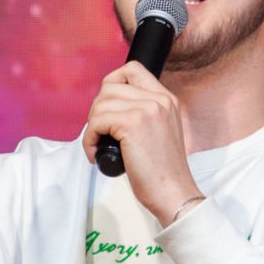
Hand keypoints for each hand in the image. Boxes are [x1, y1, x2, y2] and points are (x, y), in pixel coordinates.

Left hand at [82, 62, 201, 225]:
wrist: (174, 193)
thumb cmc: (163, 173)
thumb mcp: (159, 132)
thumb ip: (143, 114)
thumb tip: (108, 108)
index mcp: (166, 99)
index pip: (132, 69)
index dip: (111, 85)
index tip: (107, 110)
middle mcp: (159, 99)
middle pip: (110, 86)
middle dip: (97, 110)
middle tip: (101, 134)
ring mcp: (147, 109)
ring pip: (100, 104)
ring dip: (92, 127)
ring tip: (98, 147)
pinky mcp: (133, 123)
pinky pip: (96, 122)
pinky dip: (89, 139)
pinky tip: (97, 154)